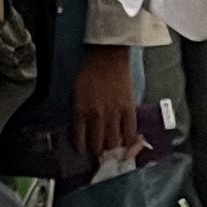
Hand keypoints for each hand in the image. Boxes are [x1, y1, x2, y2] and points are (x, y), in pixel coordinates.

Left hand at [73, 44, 139, 162]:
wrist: (107, 56)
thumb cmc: (89, 71)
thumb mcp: (76, 93)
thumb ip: (79, 111)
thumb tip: (83, 127)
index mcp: (81, 111)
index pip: (80, 140)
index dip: (82, 148)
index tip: (84, 149)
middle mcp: (96, 116)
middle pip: (97, 145)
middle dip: (97, 150)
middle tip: (98, 149)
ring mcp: (114, 113)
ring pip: (113, 141)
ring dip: (111, 146)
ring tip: (112, 144)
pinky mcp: (128, 108)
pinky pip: (130, 130)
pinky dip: (128, 139)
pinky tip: (126, 140)